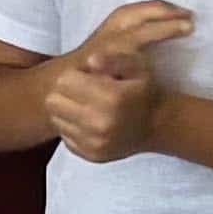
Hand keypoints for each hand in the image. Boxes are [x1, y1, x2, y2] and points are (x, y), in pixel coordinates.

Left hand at [44, 0, 191, 166]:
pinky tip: (90, 123)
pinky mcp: (91, 155)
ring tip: (88, 107)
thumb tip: (90, 61)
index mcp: (111, 97)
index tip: (88, 77)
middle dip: (65, 92)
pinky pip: (64, 137)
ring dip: (67, 111)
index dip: (75, 75)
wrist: (159, 126)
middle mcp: (101, 123)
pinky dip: (73, 128)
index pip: (64, 81)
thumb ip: (113, 58)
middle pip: (53, 101)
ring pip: (56, 120)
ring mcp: (95, 142)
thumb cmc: (144, 90)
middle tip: (83, 92)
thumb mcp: (136, 65)